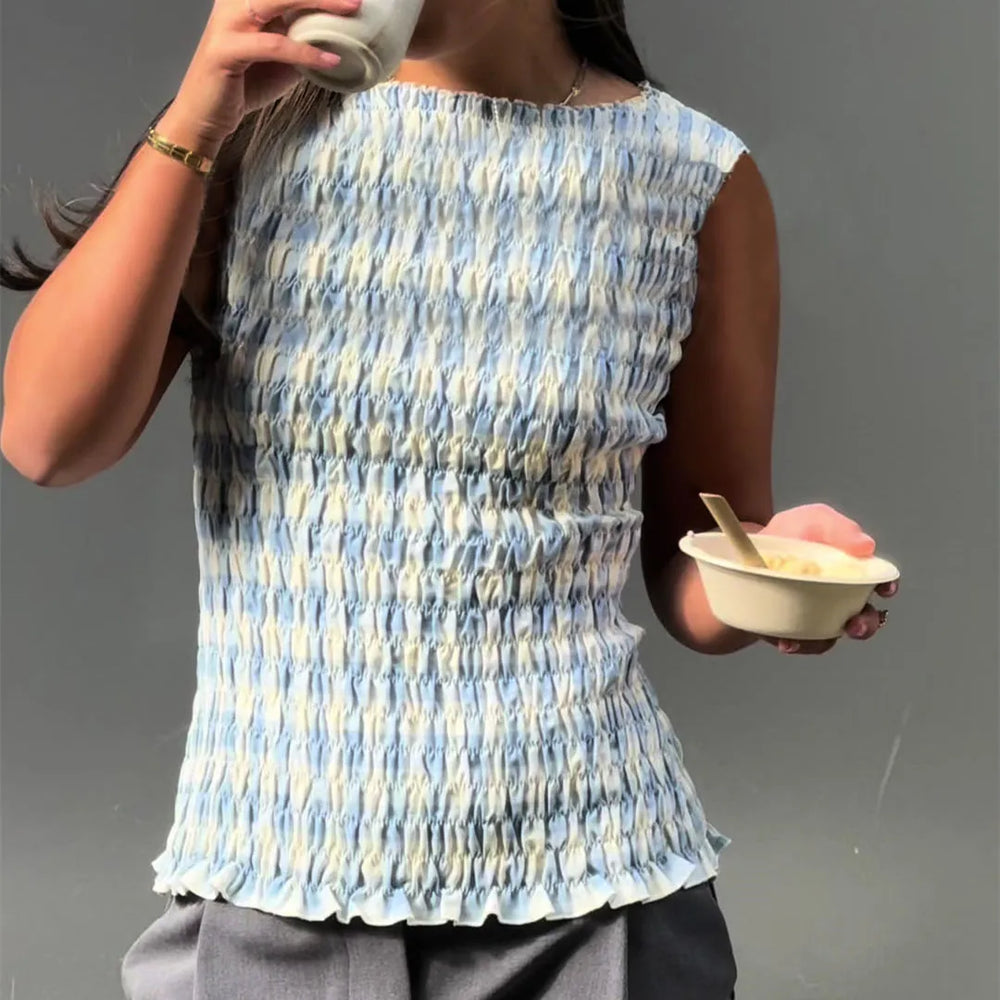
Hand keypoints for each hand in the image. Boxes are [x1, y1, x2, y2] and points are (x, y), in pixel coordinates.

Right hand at [168, 0, 362, 150]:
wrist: (205, 116)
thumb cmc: (242, 86)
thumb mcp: (281, 61)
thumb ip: (302, 42)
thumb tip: (336, 39)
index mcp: (245, 1)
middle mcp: (234, 4)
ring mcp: (227, 23)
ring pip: (276, 1)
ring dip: (317, 3)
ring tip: (350, 11)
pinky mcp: (226, 49)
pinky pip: (273, 45)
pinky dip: (304, 53)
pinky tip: (330, 61)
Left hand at [754, 503, 898, 654]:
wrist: (742, 552)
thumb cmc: (787, 534)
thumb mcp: (811, 520)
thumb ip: (838, 527)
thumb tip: (866, 546)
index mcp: (850, 570)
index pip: (878, 581)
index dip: (887, 585)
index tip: (884, 588)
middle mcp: (838, 597)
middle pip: (865, 617)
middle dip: (866, 625)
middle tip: (855, 622)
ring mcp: (816, 615)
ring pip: (833, 636)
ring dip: (830, 640)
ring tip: (818, 636)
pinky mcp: (791, 630)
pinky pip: (800, 644)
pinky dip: (796, 645)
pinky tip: (786, 641)